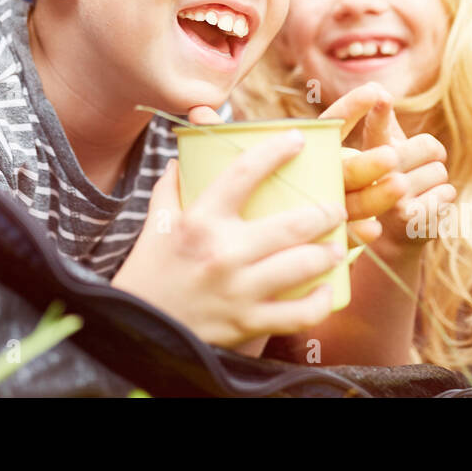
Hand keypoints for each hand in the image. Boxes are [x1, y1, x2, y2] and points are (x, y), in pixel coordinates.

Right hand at [112, 128, 344, 348]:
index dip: (275, 150)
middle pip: (293, 223)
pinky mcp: (247, 324)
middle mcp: (223, 252)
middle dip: (325, 213)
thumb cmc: (148, 273)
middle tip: (335, 208)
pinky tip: (325, 290)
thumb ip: (170, 188)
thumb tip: (180, 158)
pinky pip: (299, 314)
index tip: (297, 139)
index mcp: (200, 220)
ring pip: (303, 265)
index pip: (244, 172)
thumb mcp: (156, 224)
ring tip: (336, 246)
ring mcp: (238, 290)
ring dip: (329, 253)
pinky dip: (319, 302)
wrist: (136, 331)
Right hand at [320, 83, 454, 254]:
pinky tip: (424, 208)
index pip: (376, 128)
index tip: (380, 95)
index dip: (379, 112)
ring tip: (417, 192)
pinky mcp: (409, 217)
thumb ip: (383, 124)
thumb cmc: (391, 180)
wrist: (392, 234)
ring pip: (440, 171)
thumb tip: (377, 89)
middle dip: (433, 155)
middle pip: (429, 146)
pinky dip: (443, 199)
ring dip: (436, 181)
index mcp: (367, 150)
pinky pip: (447, 194)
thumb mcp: (382, 151)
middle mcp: (373, 173)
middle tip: (420, 167)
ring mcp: (390, 196)